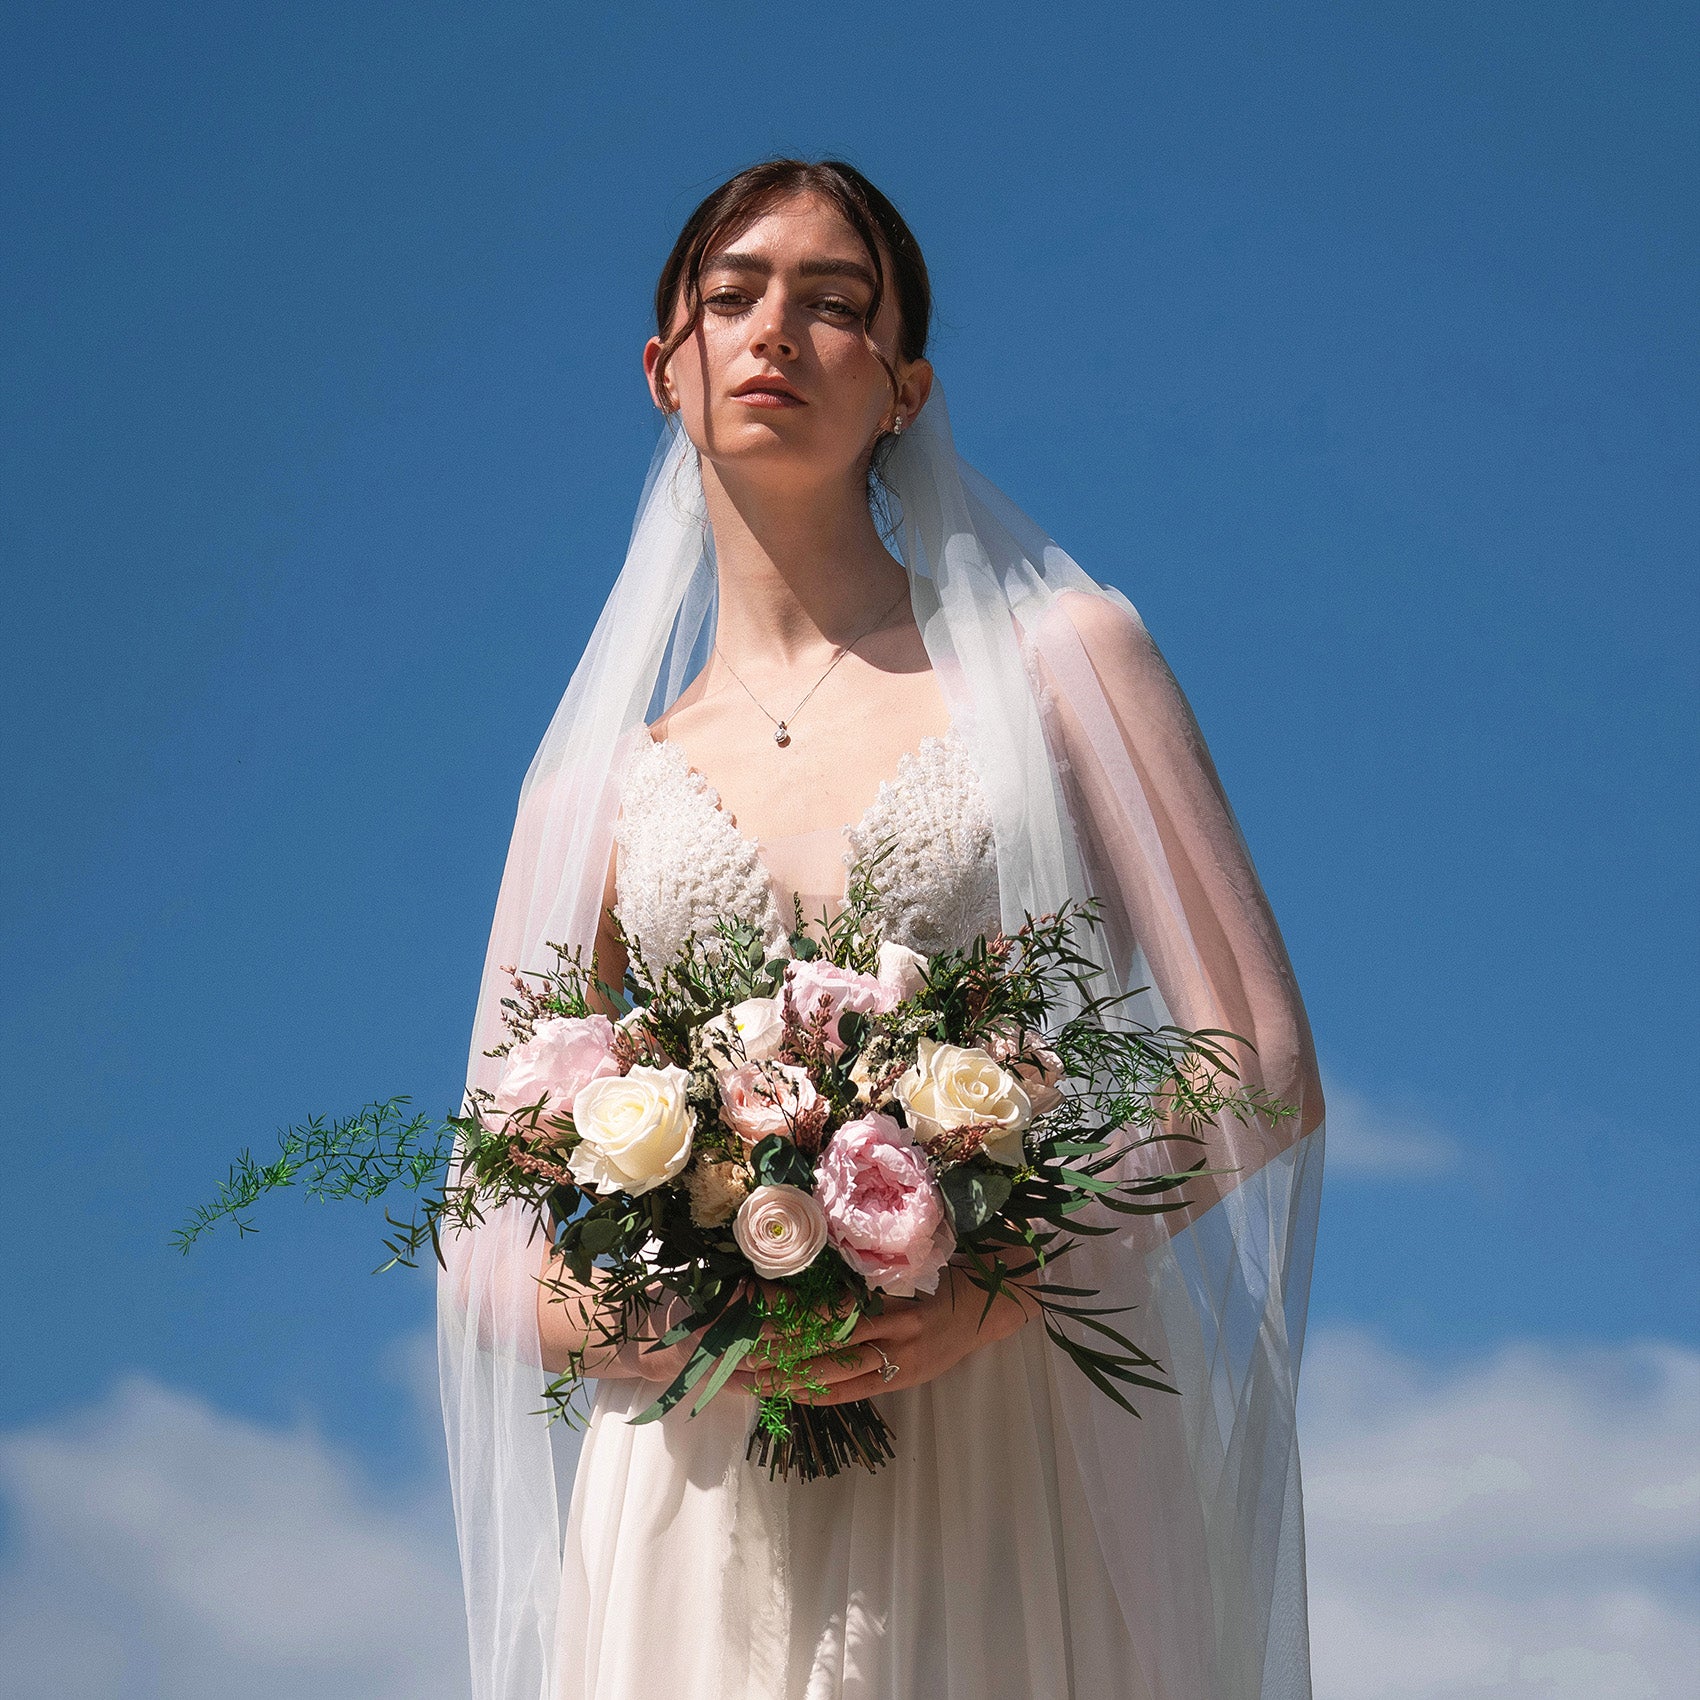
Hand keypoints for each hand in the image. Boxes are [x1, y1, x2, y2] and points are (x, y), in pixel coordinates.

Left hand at [725, 1265, 1038, 1404]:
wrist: (997, 1305)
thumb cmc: (948, 1271)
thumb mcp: (911, 1261)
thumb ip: (868, 1270)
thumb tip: (808, 1263)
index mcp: (896, 1297)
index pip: (831, 1310)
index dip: (787, 1312)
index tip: (748, 1304)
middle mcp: (896, 1333)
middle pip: (823, 1347)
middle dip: (773, 1351)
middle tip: (729, 1351)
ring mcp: (901, 1361)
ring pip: (832, 1374)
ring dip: (785, 1378)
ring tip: (745, 1378)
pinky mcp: (905, 1380)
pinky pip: (854, 1392)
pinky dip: (819, 1394)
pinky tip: (787, 1393)